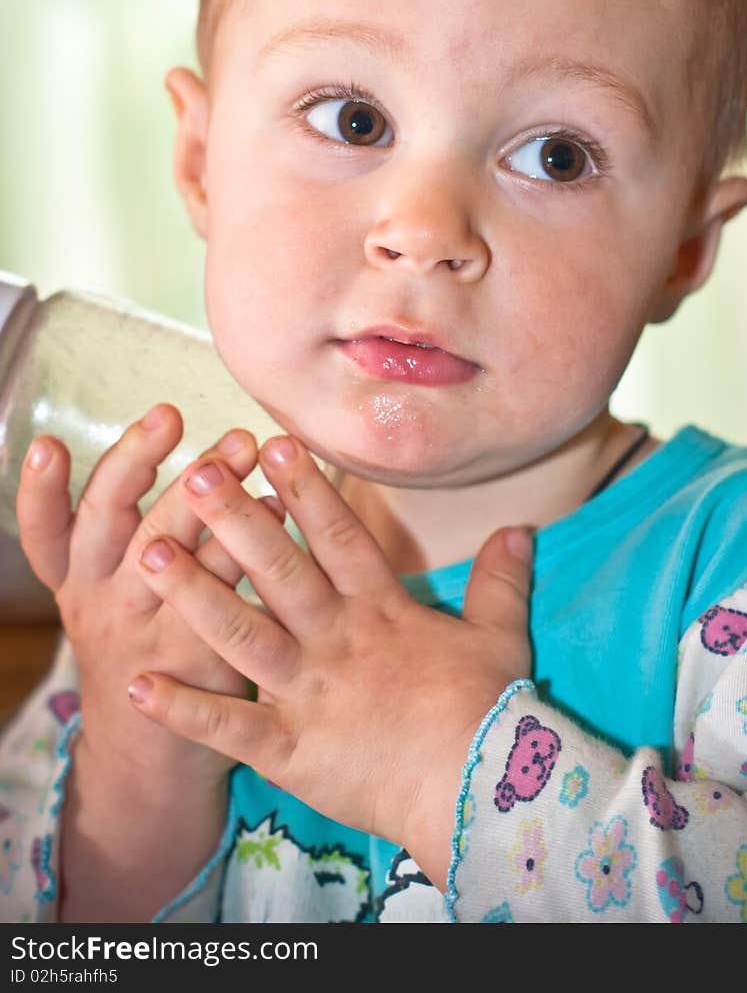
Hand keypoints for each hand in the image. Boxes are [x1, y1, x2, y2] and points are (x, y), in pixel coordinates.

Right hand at [17, 405, 285, 789]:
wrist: (151, 759)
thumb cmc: (137, 642)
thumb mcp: (105, 592)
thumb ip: (124, 526)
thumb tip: (164, 433)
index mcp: (75, 581)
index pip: (44, 532)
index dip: (40, 491)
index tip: (49, 446)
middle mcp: (102, 601)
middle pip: (109, 523)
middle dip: (136, 462)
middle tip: (170, 413)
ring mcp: (148, 631)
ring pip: (167, 552)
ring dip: (204, 495)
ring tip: (241, 444)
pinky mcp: (199, 658)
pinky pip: (226, 593)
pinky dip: (250, 547)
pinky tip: (280, 509)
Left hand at [127, 433, 534, 888]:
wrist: (477, 792)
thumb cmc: (488, 711)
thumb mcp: (500, 635)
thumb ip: (503, 578)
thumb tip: (521, 528)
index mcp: (381, 611)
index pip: (338, 536)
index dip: (306, 487)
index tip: (274, 444)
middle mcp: (336, 641)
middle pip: (279, 571)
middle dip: (235, 520)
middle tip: (195, 475)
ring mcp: (308, 694)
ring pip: (240, 636)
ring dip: (193, 595)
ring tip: (149, 555)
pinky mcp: (289, 750)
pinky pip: (228, 727)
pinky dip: (182, 709)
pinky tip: (138, 684)